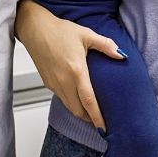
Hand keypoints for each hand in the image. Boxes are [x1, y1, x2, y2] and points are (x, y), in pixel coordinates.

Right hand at [15, 0, 123, 129]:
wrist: (35, 29)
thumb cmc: (59, 30)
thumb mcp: (86, 34)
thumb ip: (105, 45)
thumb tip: (121, 55)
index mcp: (76, 70)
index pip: (89, 101)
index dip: (97, 116)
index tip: (104, 127)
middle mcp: (64, 81)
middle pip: (78, 110)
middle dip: (90, 119)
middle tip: (102, 122)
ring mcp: (54, 83)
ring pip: (69, 107)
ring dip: (80, 112)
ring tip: (92, 113)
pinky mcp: (47, 83)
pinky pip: (61, 98)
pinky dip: (71, 103)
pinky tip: (78, 99)